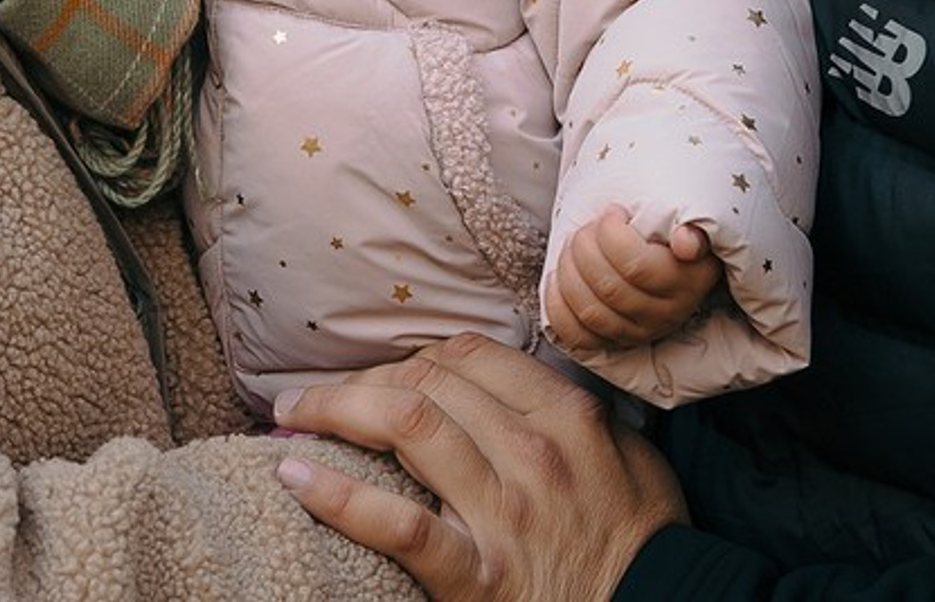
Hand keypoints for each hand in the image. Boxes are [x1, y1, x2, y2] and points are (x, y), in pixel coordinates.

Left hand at [273, 333, 686, 599]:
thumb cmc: (643, 544)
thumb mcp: (631, 456)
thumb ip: (575, 410)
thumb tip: (517, 380)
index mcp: (566, 417)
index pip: (467, 356)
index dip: (413, 356)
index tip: (386, 372)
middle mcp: (531, 453)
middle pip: (427, 383)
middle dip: (364, 380)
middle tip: (321, 392)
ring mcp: (502, 514)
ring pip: (406, 428)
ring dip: (336, 410)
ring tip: (292, 410)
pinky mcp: (476, 578)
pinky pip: (398, 525)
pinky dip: (339, 497)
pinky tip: (295, 475)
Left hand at [546, 208, 721, 353]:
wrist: (667, 258)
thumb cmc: (670, 234)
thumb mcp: (688, 225)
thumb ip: (692, 230)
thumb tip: (685, 244)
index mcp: (686, 282)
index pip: (637, 266)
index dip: (611, 234)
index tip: (613, 213)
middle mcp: (665, 314)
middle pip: (608, 289)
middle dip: (585, 248)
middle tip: (587, 228)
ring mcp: (639, 331)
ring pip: (591, 312)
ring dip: (568, 272)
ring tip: (572, 247)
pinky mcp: (614, 340)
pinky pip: (577, 335)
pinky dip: (557, 305)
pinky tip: (556, 278)